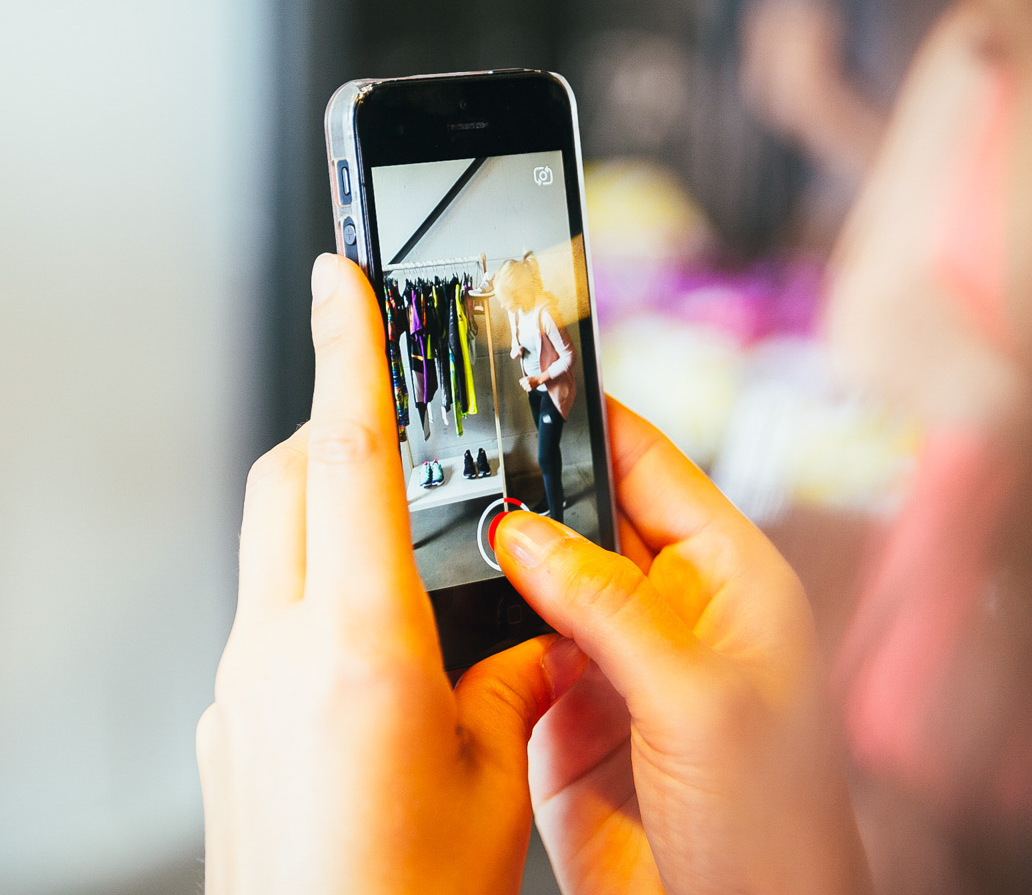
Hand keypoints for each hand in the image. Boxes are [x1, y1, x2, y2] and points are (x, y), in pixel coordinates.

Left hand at [198, 253, 573, 894]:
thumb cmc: (405, 893)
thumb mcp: (494, 778)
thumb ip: (505, 679)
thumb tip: (527, 627)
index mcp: (357, 650)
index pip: (346, 459)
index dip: (346, 351)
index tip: (340, 272)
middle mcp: (275, 652)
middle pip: (288, 482)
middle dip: (335, 427)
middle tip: (392, 420)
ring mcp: (236, 688)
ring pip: (270, 549)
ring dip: (324, 518)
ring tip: (401, 557)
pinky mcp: (224, 725)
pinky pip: (262, 620)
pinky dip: (310, 599)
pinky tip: (367, 663)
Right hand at [474, 400, 870, 894]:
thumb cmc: (771, 828)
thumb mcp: (696, 697)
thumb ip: (606, 604)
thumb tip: (523, 531)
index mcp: (726, 577)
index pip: (647, 463)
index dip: (586, 417)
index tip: (520, 376)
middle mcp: (663, 608)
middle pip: (578, 513)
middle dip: (521, 488)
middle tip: (449, 458)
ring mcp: (606, 658)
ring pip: (531, 578)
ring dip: (490, 562)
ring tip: (431, 529)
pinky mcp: (557, 710)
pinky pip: (503, 645)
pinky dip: (472, 627)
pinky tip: (440, 610)